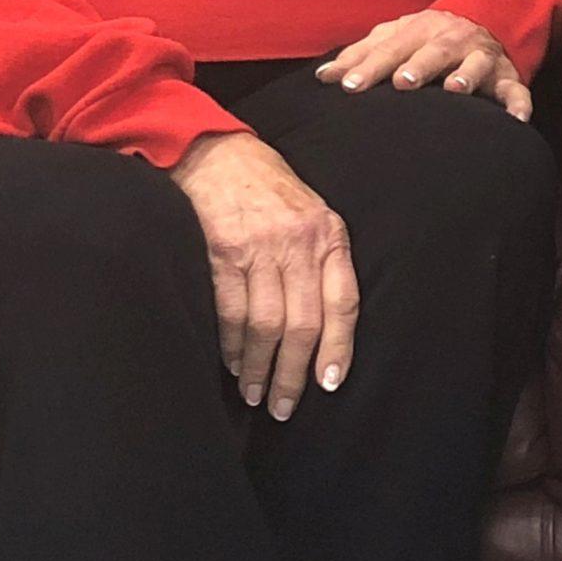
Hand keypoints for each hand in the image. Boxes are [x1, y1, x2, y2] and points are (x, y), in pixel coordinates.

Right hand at [167, 132, 357, 420]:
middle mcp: (299, 243)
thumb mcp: (313, 214)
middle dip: (293, 374)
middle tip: (284, 407)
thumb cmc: (269, 189)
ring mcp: (260, 248)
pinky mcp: (223, 253)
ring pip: (266, 325)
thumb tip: (324, 328)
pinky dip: (231, 346)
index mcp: (329, 235)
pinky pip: (230, 312)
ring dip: (259, 368)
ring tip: (255, 393)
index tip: (329, 384)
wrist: (217, 153)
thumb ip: (322, 260)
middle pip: (303, 324)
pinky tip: (233, 365)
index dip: (338, 348)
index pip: (343, 303)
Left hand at [318, 11, 529, 120]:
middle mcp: (452, 40)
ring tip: (455, 90)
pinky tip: (515, 121)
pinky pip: (516, 91)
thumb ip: (360, 55)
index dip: (369, 66)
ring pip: (475, 65)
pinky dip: (519, 104)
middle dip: (418, 65)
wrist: (484, 20)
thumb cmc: (427, 38)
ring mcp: (481, 58)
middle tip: (401, 82)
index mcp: (420, 30)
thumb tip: (322, 76)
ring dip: (466, 76)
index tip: (347, 86)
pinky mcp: (507, 77)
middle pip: (433, 52)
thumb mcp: (395, 37)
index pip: (390, 48)